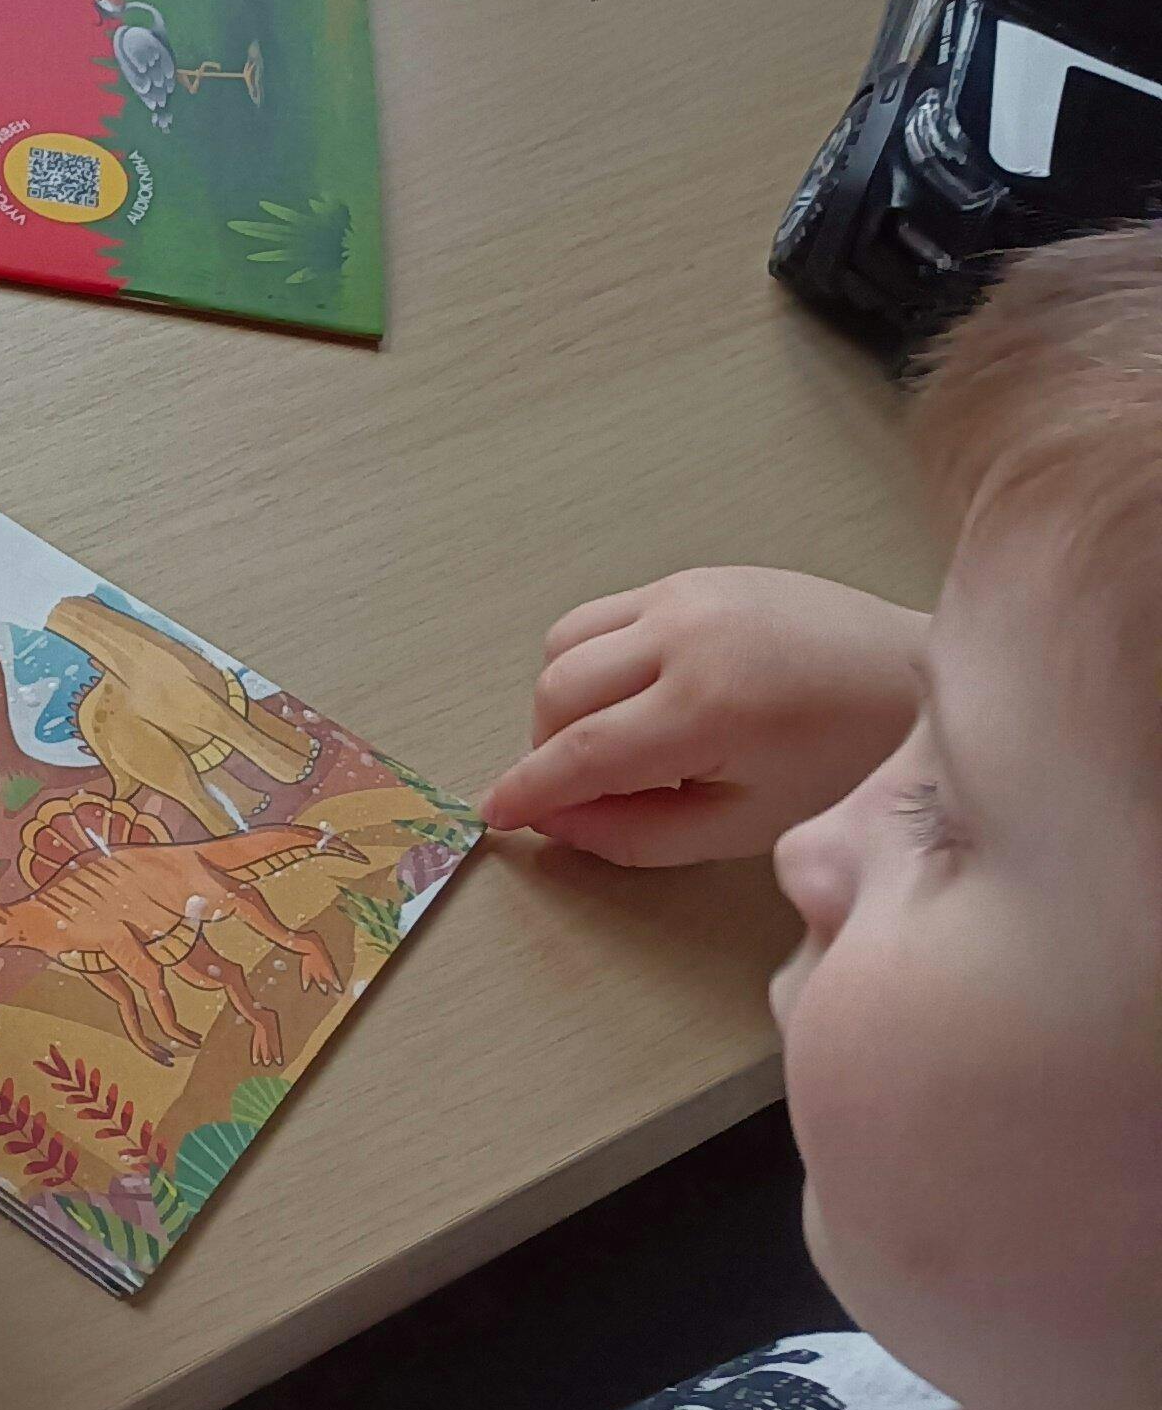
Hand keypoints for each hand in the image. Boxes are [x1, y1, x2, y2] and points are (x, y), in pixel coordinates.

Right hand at [481, 567, 927, 863]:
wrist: (914, 679)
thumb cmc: (843, 764)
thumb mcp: (744, 826)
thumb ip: (637, 834)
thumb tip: (556, 822)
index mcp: (708, 705)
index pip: (582, 751)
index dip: (529, 790)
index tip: (496, 815)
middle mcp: (687, 633)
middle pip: (557, 689)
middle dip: (546, 748)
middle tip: (580, 792)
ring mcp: (688, 592)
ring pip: (566, 642)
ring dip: (563, 700)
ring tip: (612, 742)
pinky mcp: (693, 575)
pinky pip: (604, 616)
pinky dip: (596, 661)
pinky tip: (642, 697)